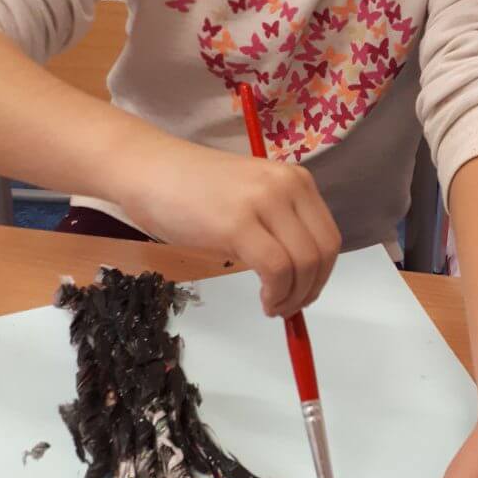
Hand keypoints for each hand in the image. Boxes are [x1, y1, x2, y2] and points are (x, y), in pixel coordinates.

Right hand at [118, 136, 340, 316]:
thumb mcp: (251, 200)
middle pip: (322, 253)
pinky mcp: (238, 224)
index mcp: (296, 181)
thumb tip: (298, 275)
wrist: (148, 170)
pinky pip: (276, 270)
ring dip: (293, 296)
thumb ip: (278, 226)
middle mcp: (287, 186)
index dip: (322, 274)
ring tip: (273, 306)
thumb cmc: (191, 189)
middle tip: (289, 307)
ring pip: (304, 264)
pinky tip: (264, 301)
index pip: (329, 237)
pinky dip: (276, 294)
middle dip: (311, 289)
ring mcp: (264, 202)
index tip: (305, 292)